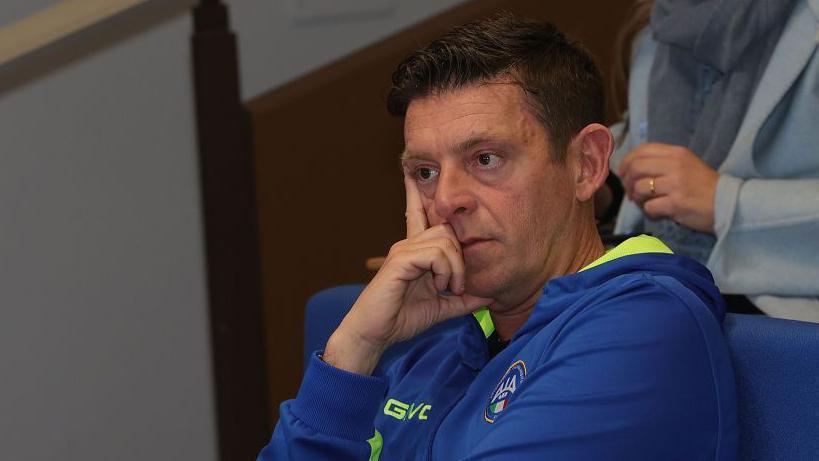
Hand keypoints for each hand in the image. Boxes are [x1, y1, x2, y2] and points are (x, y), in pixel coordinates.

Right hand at [323, 176, 493, 374]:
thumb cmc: (401, 319)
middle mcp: (407, 245)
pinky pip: (434, 253)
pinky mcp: (400, 261)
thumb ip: (462, 300)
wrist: (374, 334)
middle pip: (447, 230)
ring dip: (455, 267)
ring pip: (444, 240)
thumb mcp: (440, 308)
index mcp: (413, 252)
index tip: (411, 173)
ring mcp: (402, 251)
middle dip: (460, 257)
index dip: (414, 194)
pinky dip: (445, 270)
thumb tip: (488, 297)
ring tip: (449, 288)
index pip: (416, 215)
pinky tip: (439, 286)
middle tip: (458, 285)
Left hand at [617, 143, 718, 233]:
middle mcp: (676, 165)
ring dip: (637, 198)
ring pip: (639, 188)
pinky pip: (649, 207)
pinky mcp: (676, 203)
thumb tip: (631, 167)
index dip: (627, 161)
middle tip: (631, 193)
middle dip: (627, 182)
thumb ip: (663, 162)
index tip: (622, 172)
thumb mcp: (687, 165)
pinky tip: (658, 213)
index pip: (642, 150)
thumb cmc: (705, 186)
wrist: (729, 204)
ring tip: (644, 203)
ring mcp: (676, 184)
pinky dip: (649, 212)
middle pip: (636, 168)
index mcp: (678, 153)